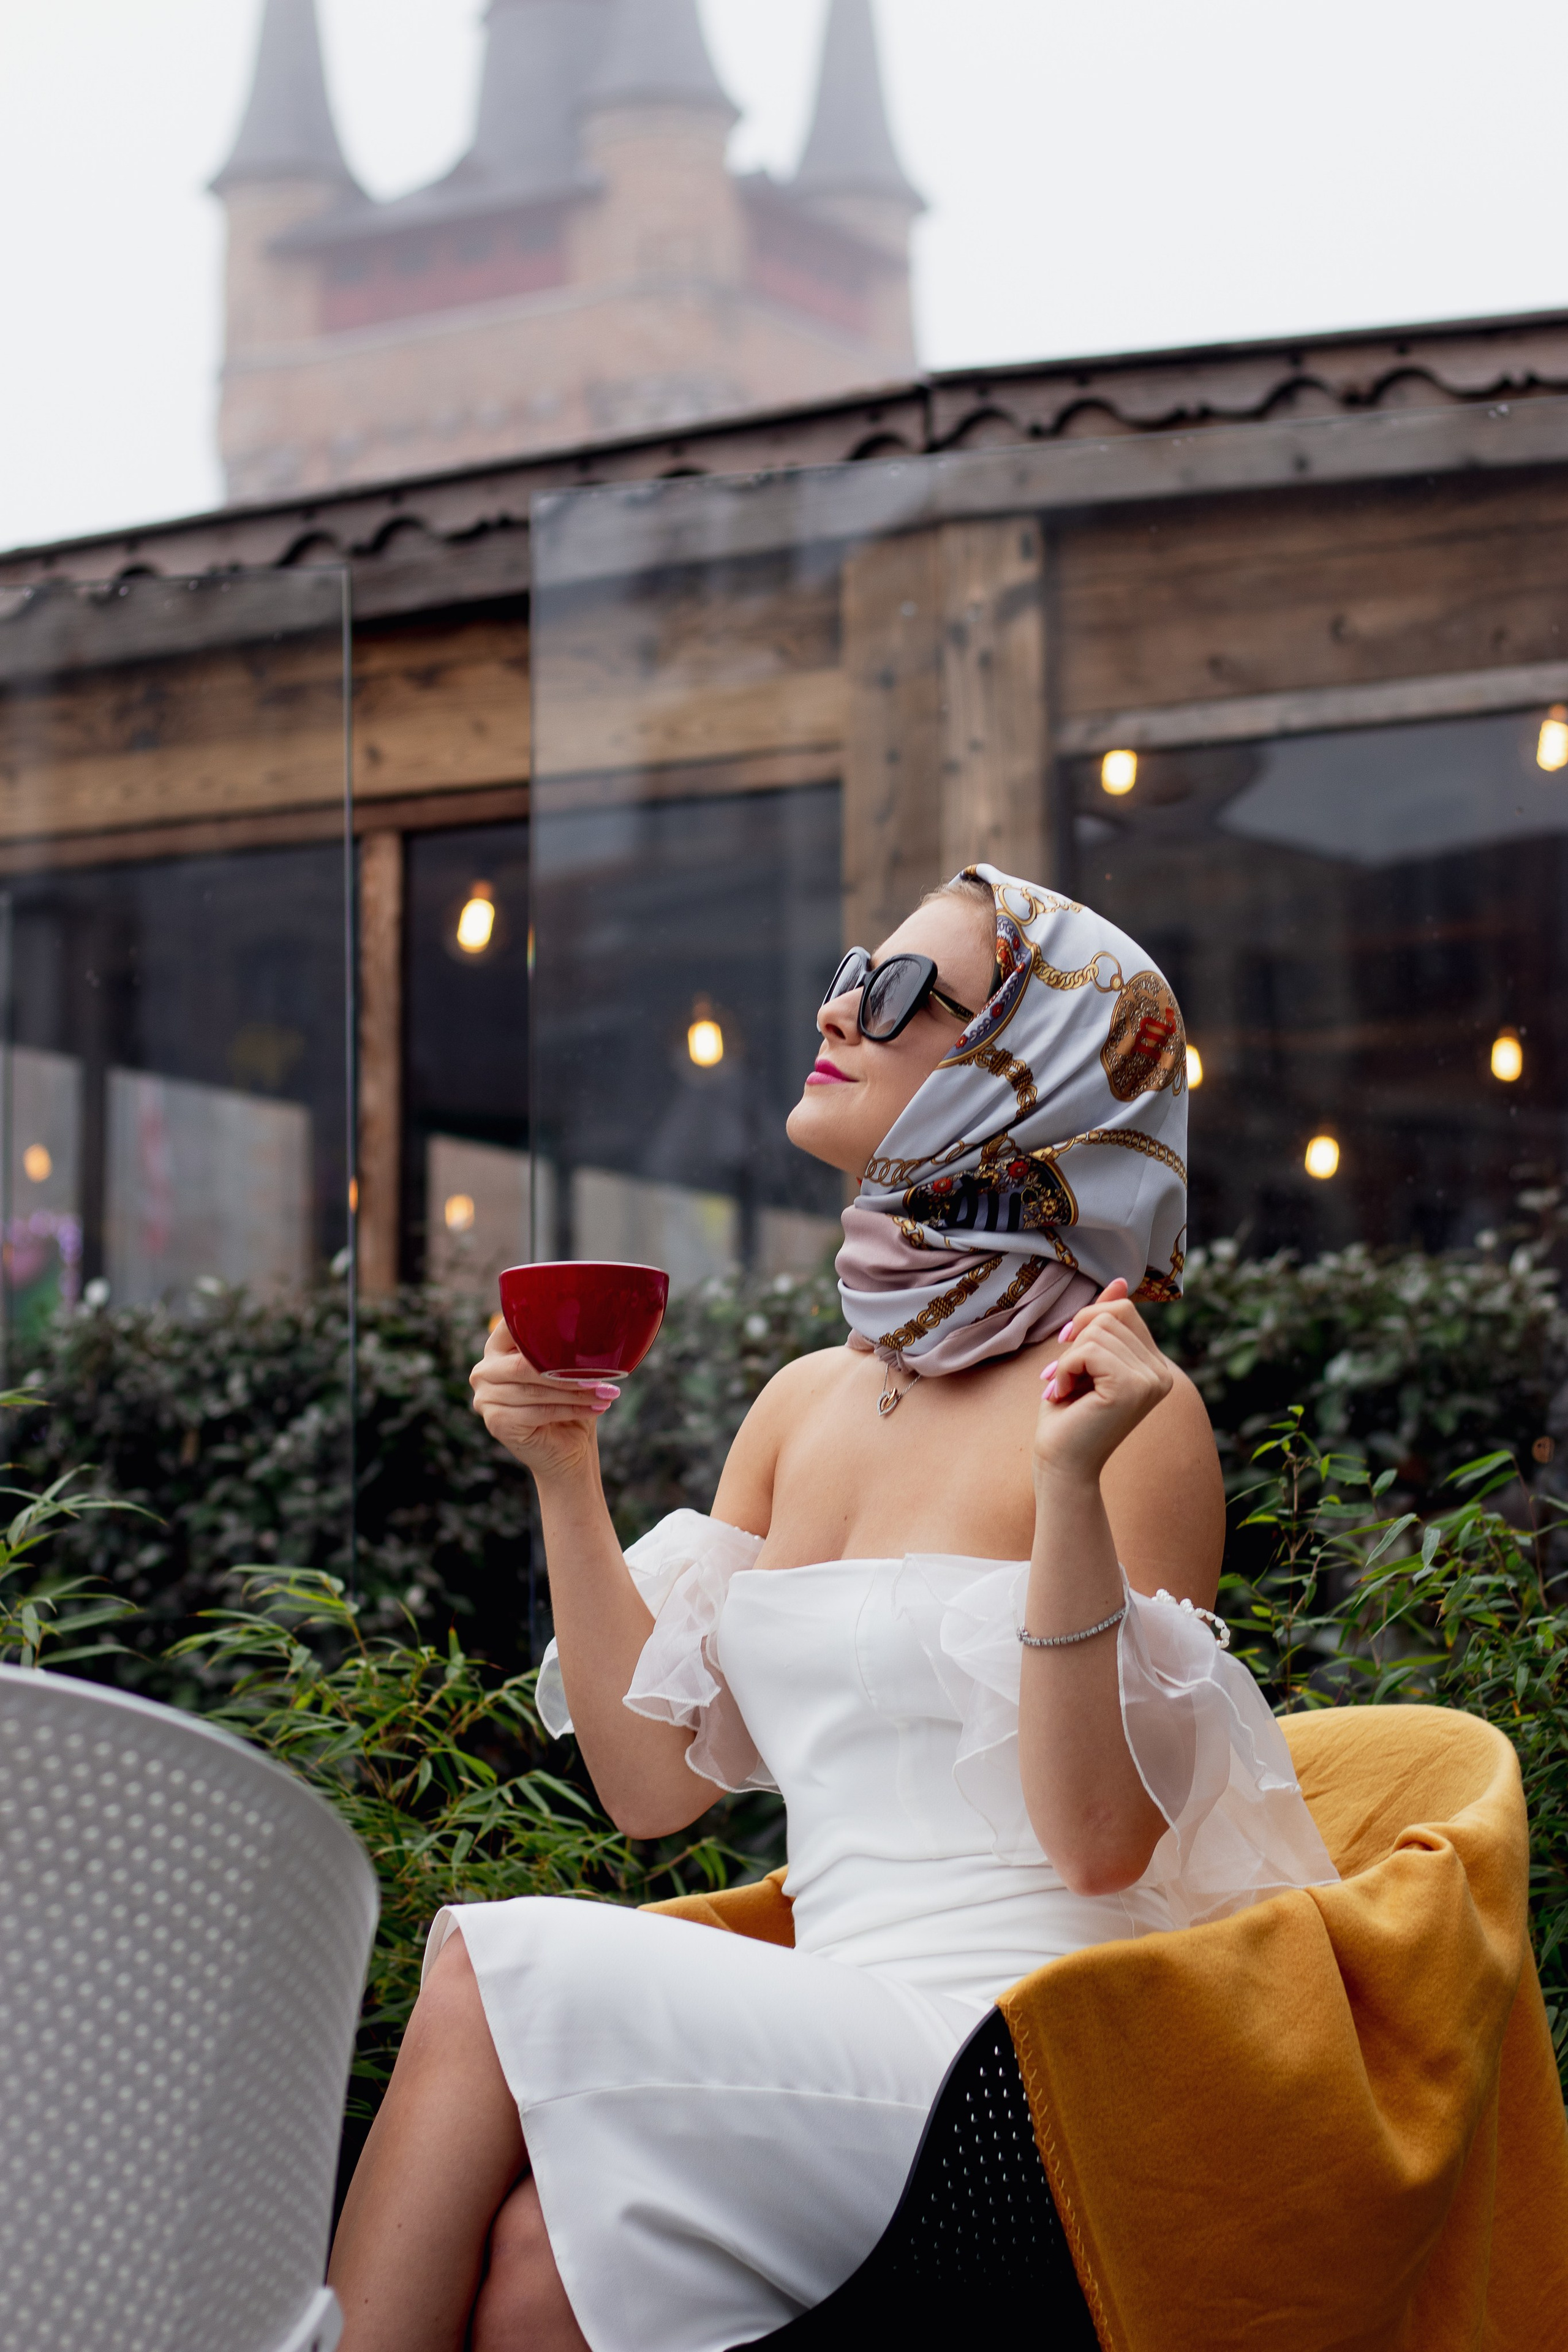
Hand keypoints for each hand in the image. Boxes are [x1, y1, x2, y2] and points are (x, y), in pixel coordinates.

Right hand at [469, 1320, 619, 1486]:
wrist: (566, 1447)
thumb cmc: (569, 1400)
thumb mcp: (565, 1367)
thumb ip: (563, 1346)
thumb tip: (589, 1327)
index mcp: (497, 1347)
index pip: (513, 1326)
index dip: (544, 1327)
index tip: (579, 1329)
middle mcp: (484, 1370)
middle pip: (523, 1364)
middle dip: (565, 1369)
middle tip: (602, 1374)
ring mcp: (485, 1398)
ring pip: (535, 1390)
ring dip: (575, 1392)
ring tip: (606, 1392)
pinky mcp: (496, 1422)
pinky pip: (539, 1412)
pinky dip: (571, 1409)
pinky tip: (595, 1408)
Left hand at [1032, 1279, 1172, 1486]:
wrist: (1061, 1464)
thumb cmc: (1067, 1415)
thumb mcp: (1084, 1358)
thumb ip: (1104, 1321)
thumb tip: (1120, 1280)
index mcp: (1155, 1366)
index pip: (1123, 1310)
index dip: (1087, 1322)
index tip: (1067, 1354)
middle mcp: (1162, 1373)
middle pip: (1110, 1316)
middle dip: (1075, 1341)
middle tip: (1063, 1377)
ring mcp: (1152, 1380)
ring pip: (1098, 1331)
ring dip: (1068, 1359)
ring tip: (1065, 1389)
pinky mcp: (1132, 1388)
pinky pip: (1088, 1350)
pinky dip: (1066, 1368)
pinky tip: (1064, 1395)